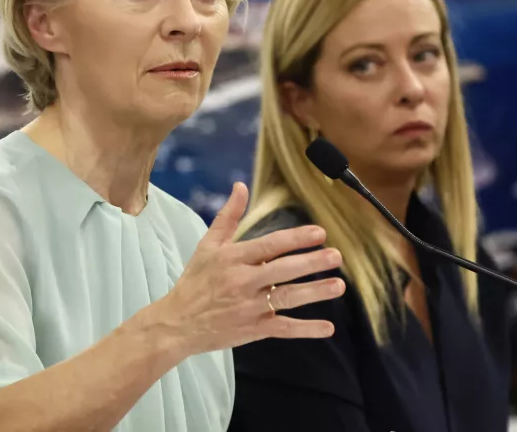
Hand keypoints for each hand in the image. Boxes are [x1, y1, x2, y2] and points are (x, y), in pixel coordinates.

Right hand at [147, 181, 345, 356]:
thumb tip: (241, 186)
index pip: (269, 246)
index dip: (295, 239)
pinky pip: (282, 328)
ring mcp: (249, 307)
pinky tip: (328, 328)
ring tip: (339, 286)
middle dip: (311, 263)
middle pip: (282, 271)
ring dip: (314, 293)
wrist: (177, 323)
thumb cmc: (195, 281)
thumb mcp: (207, 245)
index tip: (320, 233)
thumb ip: (228, 216)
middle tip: (336, 256)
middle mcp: (242, 282)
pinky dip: (305, 330)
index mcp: (232, 259)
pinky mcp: (253, 330)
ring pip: (286, 298)